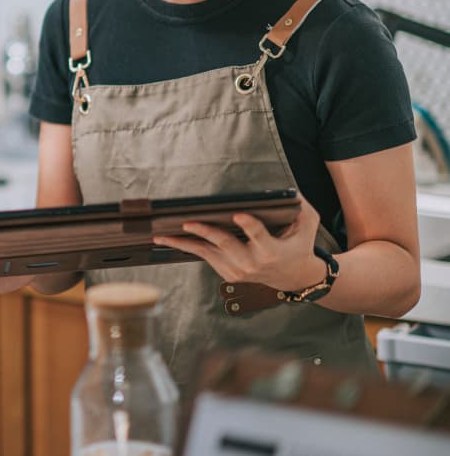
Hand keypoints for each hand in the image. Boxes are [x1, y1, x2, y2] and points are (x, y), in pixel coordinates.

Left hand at [153, 194, 327, 291]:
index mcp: (272, 250)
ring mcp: (238, 271)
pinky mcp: (228, 274)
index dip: (249, 226)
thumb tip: (291, 192)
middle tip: (187, 222)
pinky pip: (206, 257)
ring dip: (183, 243)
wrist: (294, 277)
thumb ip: (302, 209)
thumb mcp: (308, 226)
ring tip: (161, 236)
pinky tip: (170, 240)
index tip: (238, 215)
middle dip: (206, 232)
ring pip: (208, 253)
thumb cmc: (300, 245)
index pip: (259, 236)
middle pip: (226, 244)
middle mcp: (253, 263)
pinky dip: (188, 247)